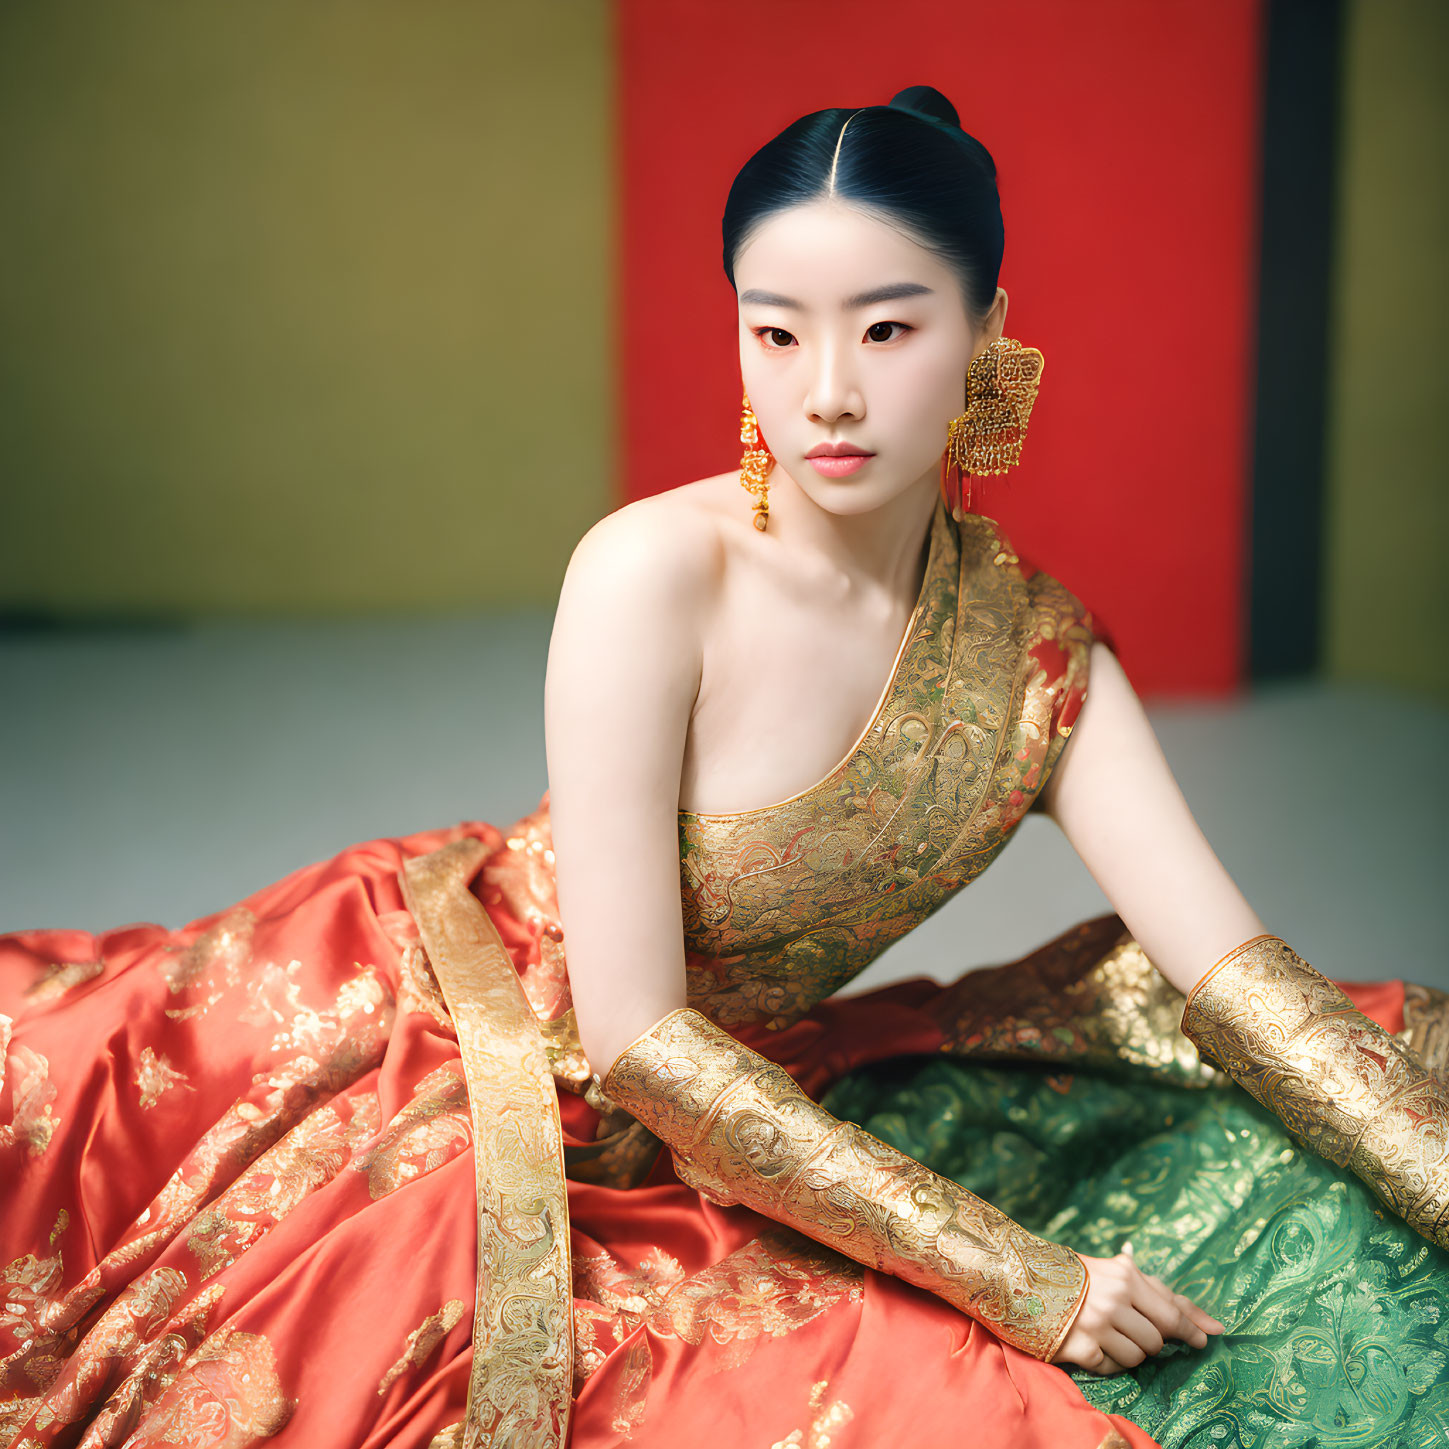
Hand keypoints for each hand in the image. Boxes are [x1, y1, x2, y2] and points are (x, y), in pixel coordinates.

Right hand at [1050, 1242, 1225, 1374]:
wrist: (1023, 1277)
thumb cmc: (1083, 1276)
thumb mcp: (1121, 1274)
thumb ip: (1164, 1296)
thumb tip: (1216, 1328)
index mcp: (1126, 1278)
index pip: (1172, 1315)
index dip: (1191, 1331)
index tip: (1204, 1340)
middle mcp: (1113, 1301)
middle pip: (1157, 1341)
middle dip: (1152, 1340)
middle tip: (1133, 1327)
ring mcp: (1095, 1326)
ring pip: (1137, 1358)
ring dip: (1129, 1351)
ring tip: (1108, 1332)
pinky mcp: (1078, 1348)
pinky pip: (1113, 1368)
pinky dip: (1109, 1361)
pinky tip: (1094, 1344)